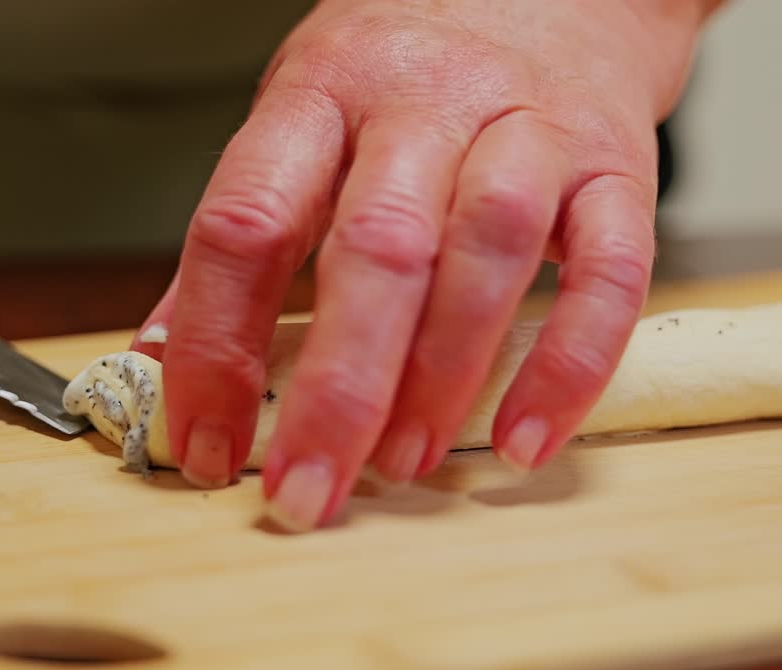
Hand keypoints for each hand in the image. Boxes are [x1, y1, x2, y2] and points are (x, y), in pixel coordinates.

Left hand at [135, 0, 723, 529]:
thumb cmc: (415, 67)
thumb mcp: (308, 117)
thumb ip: (248, 232)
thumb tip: (164, 352)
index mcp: (322, 92)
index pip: (247, 221)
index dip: (214, 344)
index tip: (205, 441)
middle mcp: (422, 101)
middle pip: (374, 247)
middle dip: (336, 390)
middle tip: (307, 490)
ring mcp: (528, 129)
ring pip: (485, 252)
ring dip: (441, 376)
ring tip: (405, 462)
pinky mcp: (617, 166)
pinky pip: (609, 271)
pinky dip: (570, 364)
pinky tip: (531, 438)